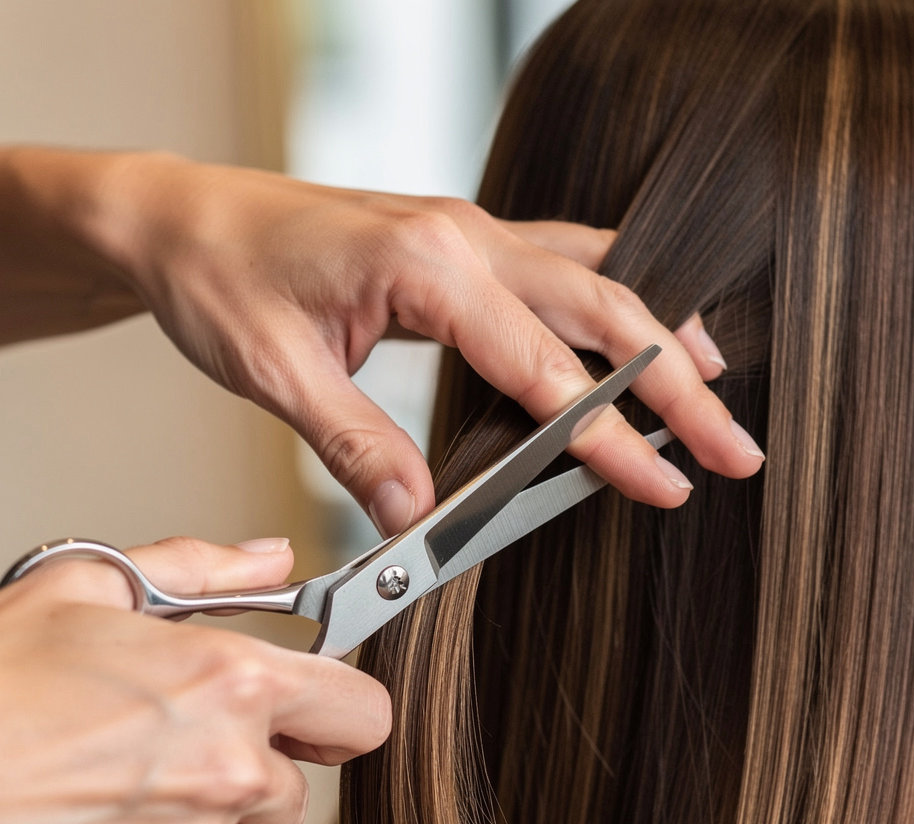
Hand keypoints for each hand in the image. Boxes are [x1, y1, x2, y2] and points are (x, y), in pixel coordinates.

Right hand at [0, 537, 390, 823]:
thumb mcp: (91, 586)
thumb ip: (205, 570)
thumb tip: (271, 558)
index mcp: (233, 684)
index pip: (364, 713)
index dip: (340, 707)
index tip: (313, 709)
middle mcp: (230, 773)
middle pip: (298, 785)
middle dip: (255, 764)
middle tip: (178, 739)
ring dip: (204, 819)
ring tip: (123, 782)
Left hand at [76, 155, 763, 534]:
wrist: (180, 216)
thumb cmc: (219, 276)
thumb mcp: (275, 372)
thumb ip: (355, 446)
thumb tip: (417, 517)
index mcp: (424, 264)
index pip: (543, 366)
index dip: (607, 436)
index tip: (665, 483)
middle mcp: (462, 236)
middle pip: (603, 308)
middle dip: (675, 384)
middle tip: (732, 446)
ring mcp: (465, 233)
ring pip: (594, 276)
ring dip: (659, 331)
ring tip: (712, 385)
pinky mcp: (456, 245)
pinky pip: (558, 264)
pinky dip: (611, 301)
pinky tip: (634, 330)